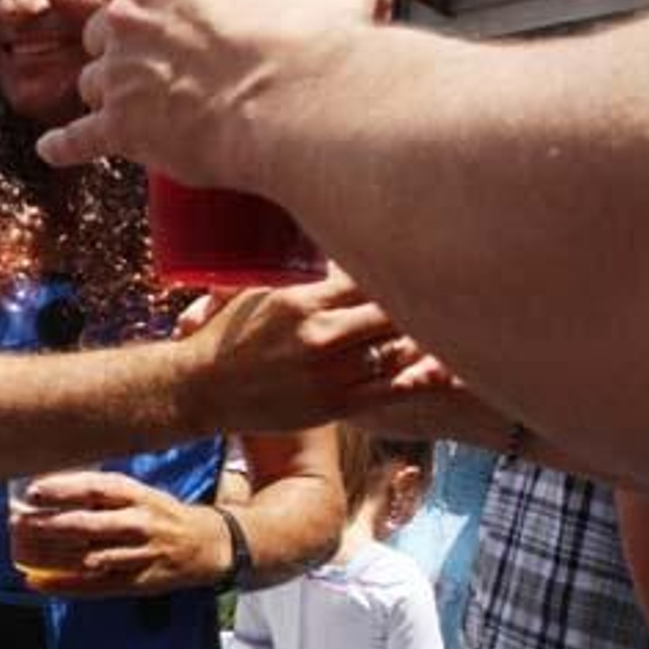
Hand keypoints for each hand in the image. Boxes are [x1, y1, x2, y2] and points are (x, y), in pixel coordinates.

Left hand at [9, 471, 229, 596]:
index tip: (32, 491)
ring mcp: (139, 555)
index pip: (94, 489)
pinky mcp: (138, 583)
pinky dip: (64, 585)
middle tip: (16, 522)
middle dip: (48, 525)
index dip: (62, 490)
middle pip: (86, 524)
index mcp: (136, 496)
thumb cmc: (161, 513)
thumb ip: (102, 493)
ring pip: (88, 557)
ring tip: (21, 550)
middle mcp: (138, 523)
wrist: (208, 544)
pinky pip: (95, 586)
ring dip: (52, 556)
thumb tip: (51, 490)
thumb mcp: (138, 493)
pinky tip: (37, 582)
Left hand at [36, 0, 391, 186]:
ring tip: (135, 106)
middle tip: (151, 58)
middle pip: (100, 26)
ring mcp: (120, 73)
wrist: (300, 104)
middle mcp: (130, 13)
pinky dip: (66, 145)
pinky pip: (78, 139)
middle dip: (120, 42)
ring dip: (109, 91)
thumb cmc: (316, 35)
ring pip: (92, 82)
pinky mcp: (122, 130)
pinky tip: (54, 150)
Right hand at [181, 266, 423, 431]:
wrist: (200, 388)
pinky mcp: (334, 405)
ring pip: (398, 350)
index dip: (395, 270)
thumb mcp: (257, 292)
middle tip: (442, 296)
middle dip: (419, 302)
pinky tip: (444, 370)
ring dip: (425, 340)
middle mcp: (318, 334)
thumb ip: (297, 276)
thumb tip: (327, 244)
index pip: (368, 275)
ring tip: (449, 328)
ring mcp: (328, 373)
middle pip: (392, 312)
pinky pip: (393, 390)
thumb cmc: (228, 336)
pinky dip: (421, 378)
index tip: (414, 265)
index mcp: (300, 300)